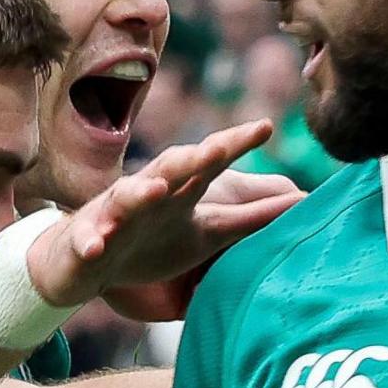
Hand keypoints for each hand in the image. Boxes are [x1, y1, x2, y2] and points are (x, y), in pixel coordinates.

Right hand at [26, 122, 276, 308]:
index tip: (266, 126)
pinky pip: (87, 239)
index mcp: (180, 190)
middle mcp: (148, 192)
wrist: (84, 261)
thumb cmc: (151, 239)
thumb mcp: (207, 232)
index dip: (235, 144)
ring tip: (157, 189)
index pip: (210, 161)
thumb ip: (252, 218)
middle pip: (170, 169)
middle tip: (218, 148)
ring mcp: (114, 214)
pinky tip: (97, 246)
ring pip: (126, 197)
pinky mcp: (86, 240)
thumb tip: (304, 201)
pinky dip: (92, 240)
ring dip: (140, 192)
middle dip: (192, 157)